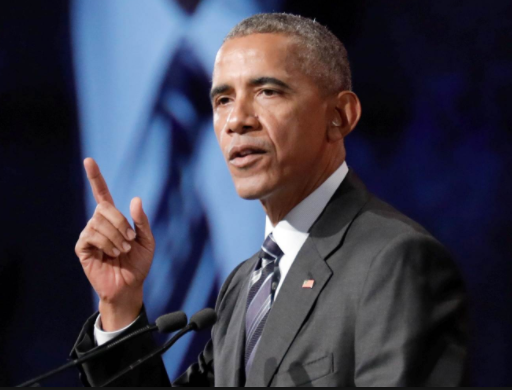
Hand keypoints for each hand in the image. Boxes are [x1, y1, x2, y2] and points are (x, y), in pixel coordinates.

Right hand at [75, 158, 155, 330]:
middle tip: (129, 241)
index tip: (88, 160)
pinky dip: (105, 244)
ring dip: (115, 237)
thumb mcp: (147, 240)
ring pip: (98, 222)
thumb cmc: (139, 264)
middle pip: (104, 208)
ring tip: (121, 250)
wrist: (130, 286)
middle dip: (121, 223)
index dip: (95, 177)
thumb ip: (142, 221)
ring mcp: (89, 235)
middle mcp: (99, 223)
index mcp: (114, 219)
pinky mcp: (82, 248)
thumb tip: (135, 199)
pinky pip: (91, 236)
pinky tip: (110, 254)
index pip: (102, 194)